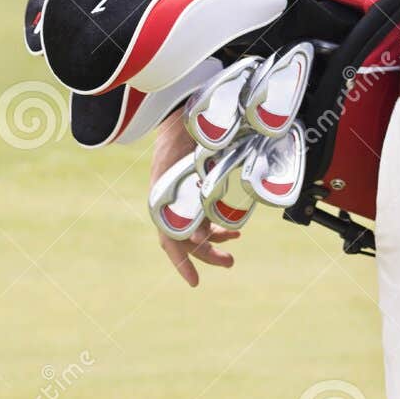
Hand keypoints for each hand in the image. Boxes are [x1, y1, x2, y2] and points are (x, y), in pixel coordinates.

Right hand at [149, 111, 240, 287]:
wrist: (180, 116)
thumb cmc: (176, 142)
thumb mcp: (176, 172)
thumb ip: (186, 204)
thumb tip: (195, 239)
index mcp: (163, 204)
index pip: (170, 241)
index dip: (182, 263)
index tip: (195, 282)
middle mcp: (173, 204)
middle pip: (189, 238)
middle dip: (210, 253)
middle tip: (231, 262)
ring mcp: (185, 197)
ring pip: (199, 227)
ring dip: (217, 238)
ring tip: (235, 244)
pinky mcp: (196, 188)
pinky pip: (206, 212)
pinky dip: (219, 220)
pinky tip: (234, 225)